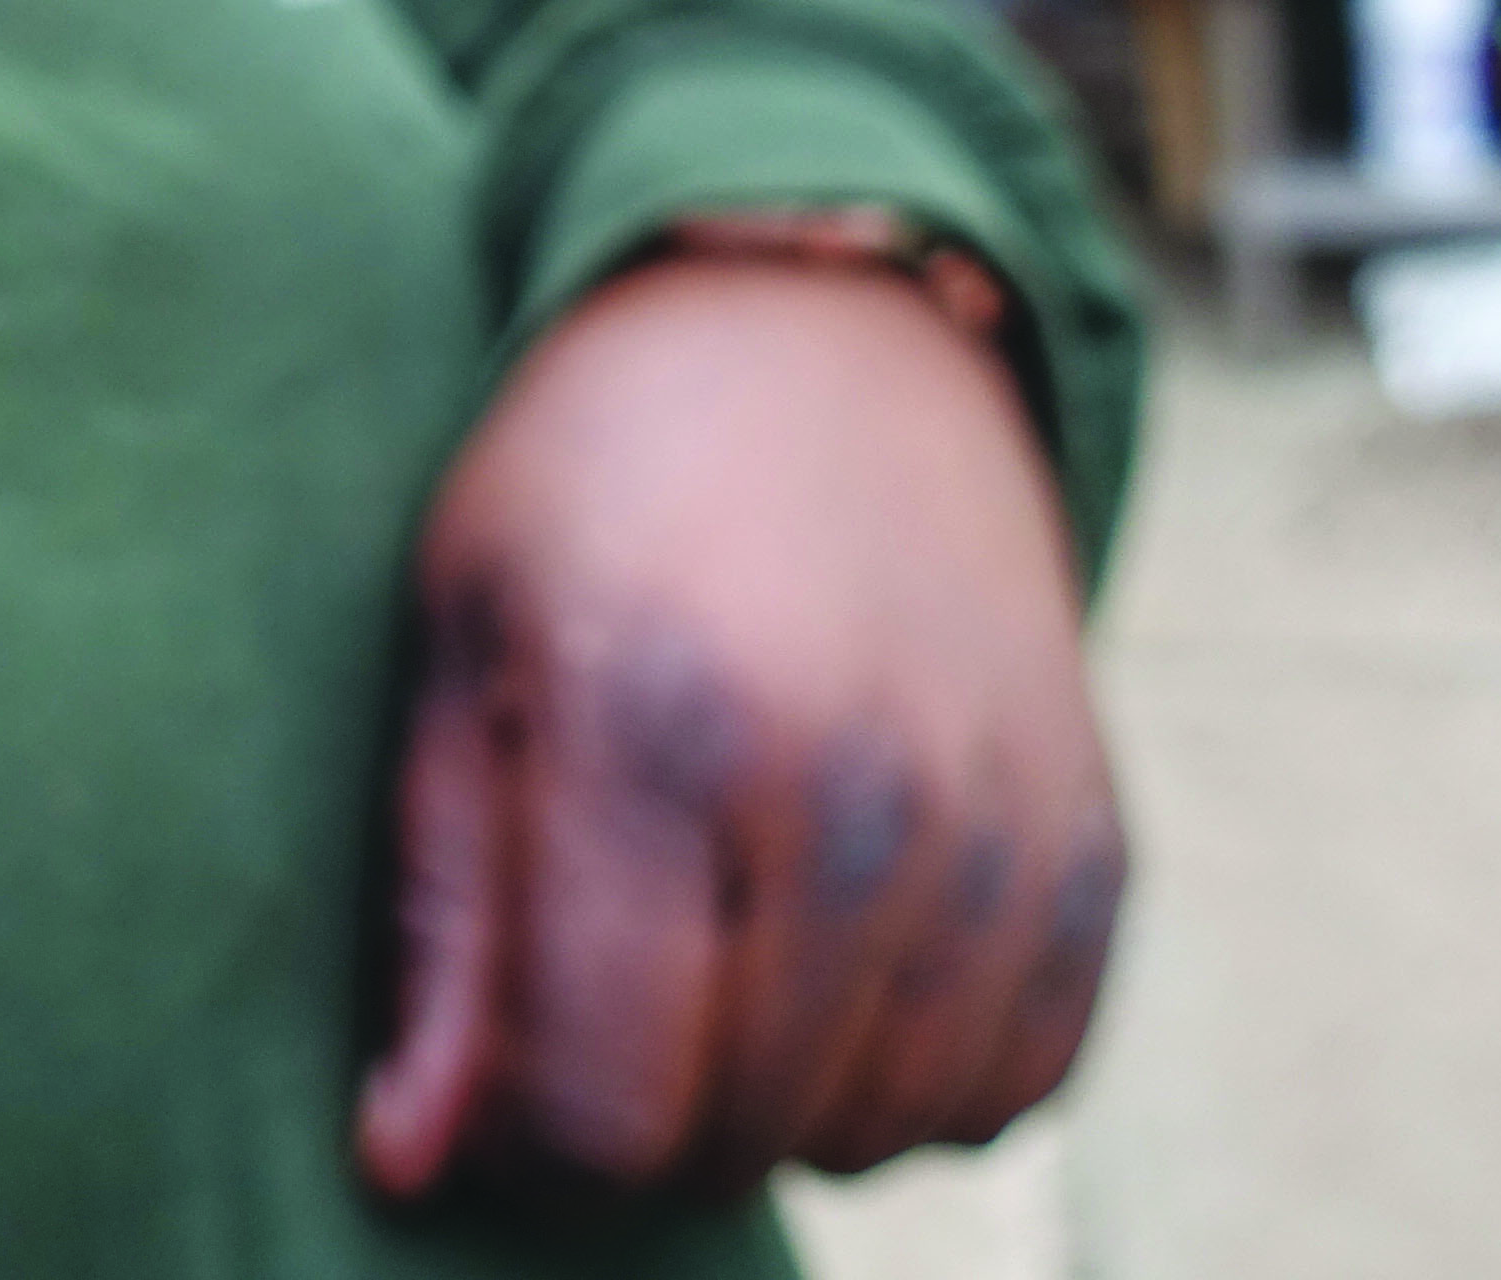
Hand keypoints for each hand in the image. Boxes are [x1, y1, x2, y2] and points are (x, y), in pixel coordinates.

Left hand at [355, 253, 1122, 1200]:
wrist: (817, 337)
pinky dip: (911, 1074)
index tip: (486, 1077)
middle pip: (737, 1133)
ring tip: (707, 953)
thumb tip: (405, 1162)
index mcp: (657, 726)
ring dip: (774, 1099)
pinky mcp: (1095, 849)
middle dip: (634, 1120)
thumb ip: (443, 922)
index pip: (602, 1098)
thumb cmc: (589, 494)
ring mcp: (996, 826)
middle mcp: (850, 788)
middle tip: (590, 1005)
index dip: (521, 1138)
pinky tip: (829, 956)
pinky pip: (1007, 1088)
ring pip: (876, 1133)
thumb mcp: (460, 653)